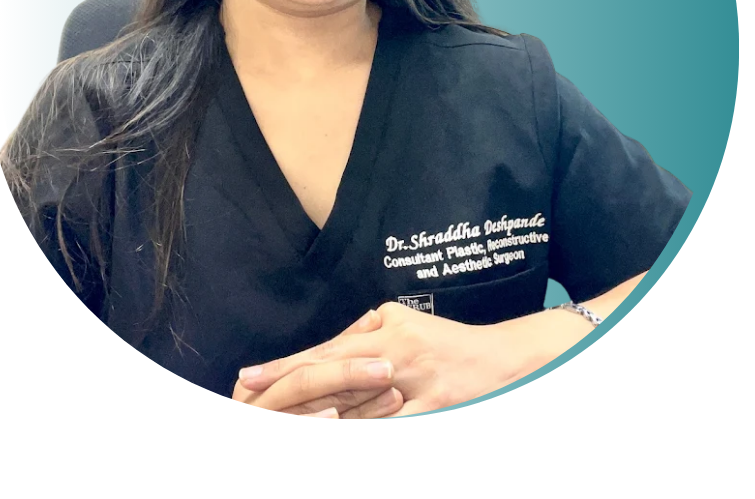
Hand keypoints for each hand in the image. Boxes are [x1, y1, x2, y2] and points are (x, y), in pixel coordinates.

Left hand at [236, 302, 544, 416]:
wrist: (502, 362)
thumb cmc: (446, 340)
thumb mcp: (405, 320)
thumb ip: (367, 327)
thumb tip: (334, 341)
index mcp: (388, 331)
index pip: (328, 350)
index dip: (288, 364)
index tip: (253, 375)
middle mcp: (396, 357)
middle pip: (334, 380)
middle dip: (291, 391)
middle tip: (252, 399)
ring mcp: (415, 389)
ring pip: (356, 411)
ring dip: (318, 421)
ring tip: (282, 425)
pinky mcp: (434, 414)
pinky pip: (390, 430)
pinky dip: (361, 434)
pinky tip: (334, 434)